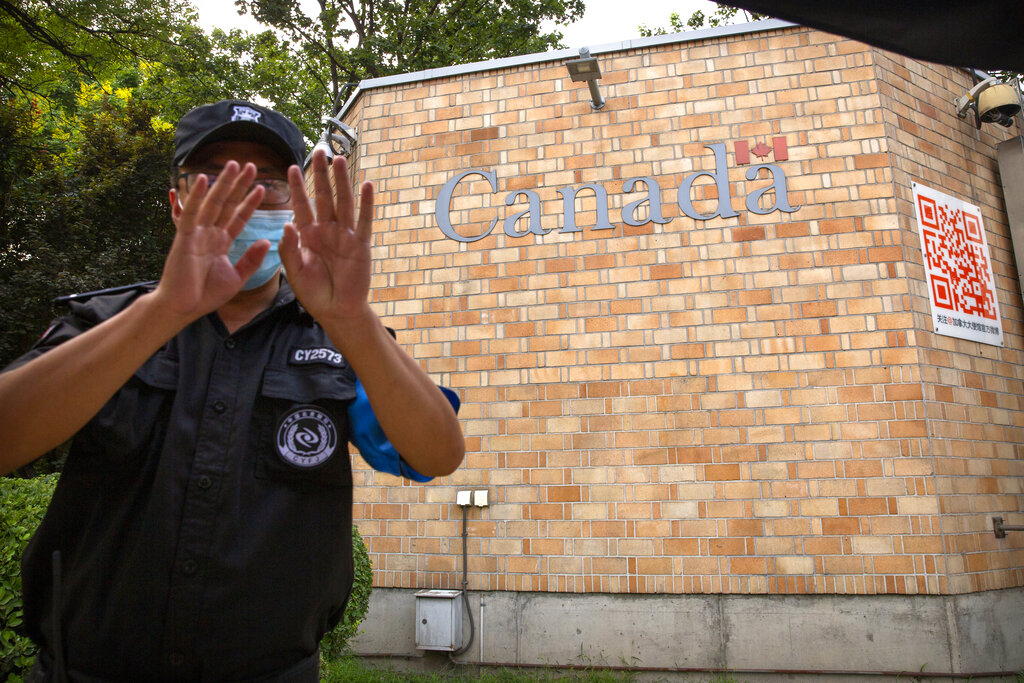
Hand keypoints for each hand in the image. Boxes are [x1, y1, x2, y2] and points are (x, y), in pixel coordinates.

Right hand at [154, 161, 269, 321]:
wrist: (184, 308)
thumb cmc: (206, 295)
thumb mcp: (237, 276)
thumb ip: (251, 259)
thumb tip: (266, 241)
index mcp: (220, 242)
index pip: (238, 217)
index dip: (249, 202)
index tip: (262, 188)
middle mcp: (209, 233)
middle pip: (227, 204)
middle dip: (239, 185)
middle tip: (252, 165)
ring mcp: (196, 233)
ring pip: (211, 203)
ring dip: (222, 183)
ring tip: (233, 164)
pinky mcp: (184, 237)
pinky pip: (191, 213)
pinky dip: (196, 197)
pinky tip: (202, 179)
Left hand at [279, 150, 374, 324]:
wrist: (337, 311)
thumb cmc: (314, 294)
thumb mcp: (294, 272)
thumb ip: (289, 249)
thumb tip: (286, 223)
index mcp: (308, 235)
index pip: (301, 205)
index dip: (297, 187)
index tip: (290, 167)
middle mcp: (327, 230)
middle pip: (324, 197)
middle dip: (321, 175)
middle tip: (320, 150)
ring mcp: (345, 236)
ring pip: (343, 203)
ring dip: (342, 182)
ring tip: (340, 159)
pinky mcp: (361, 245)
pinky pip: (364, 221)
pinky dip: (366, 204)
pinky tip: (367, 185)